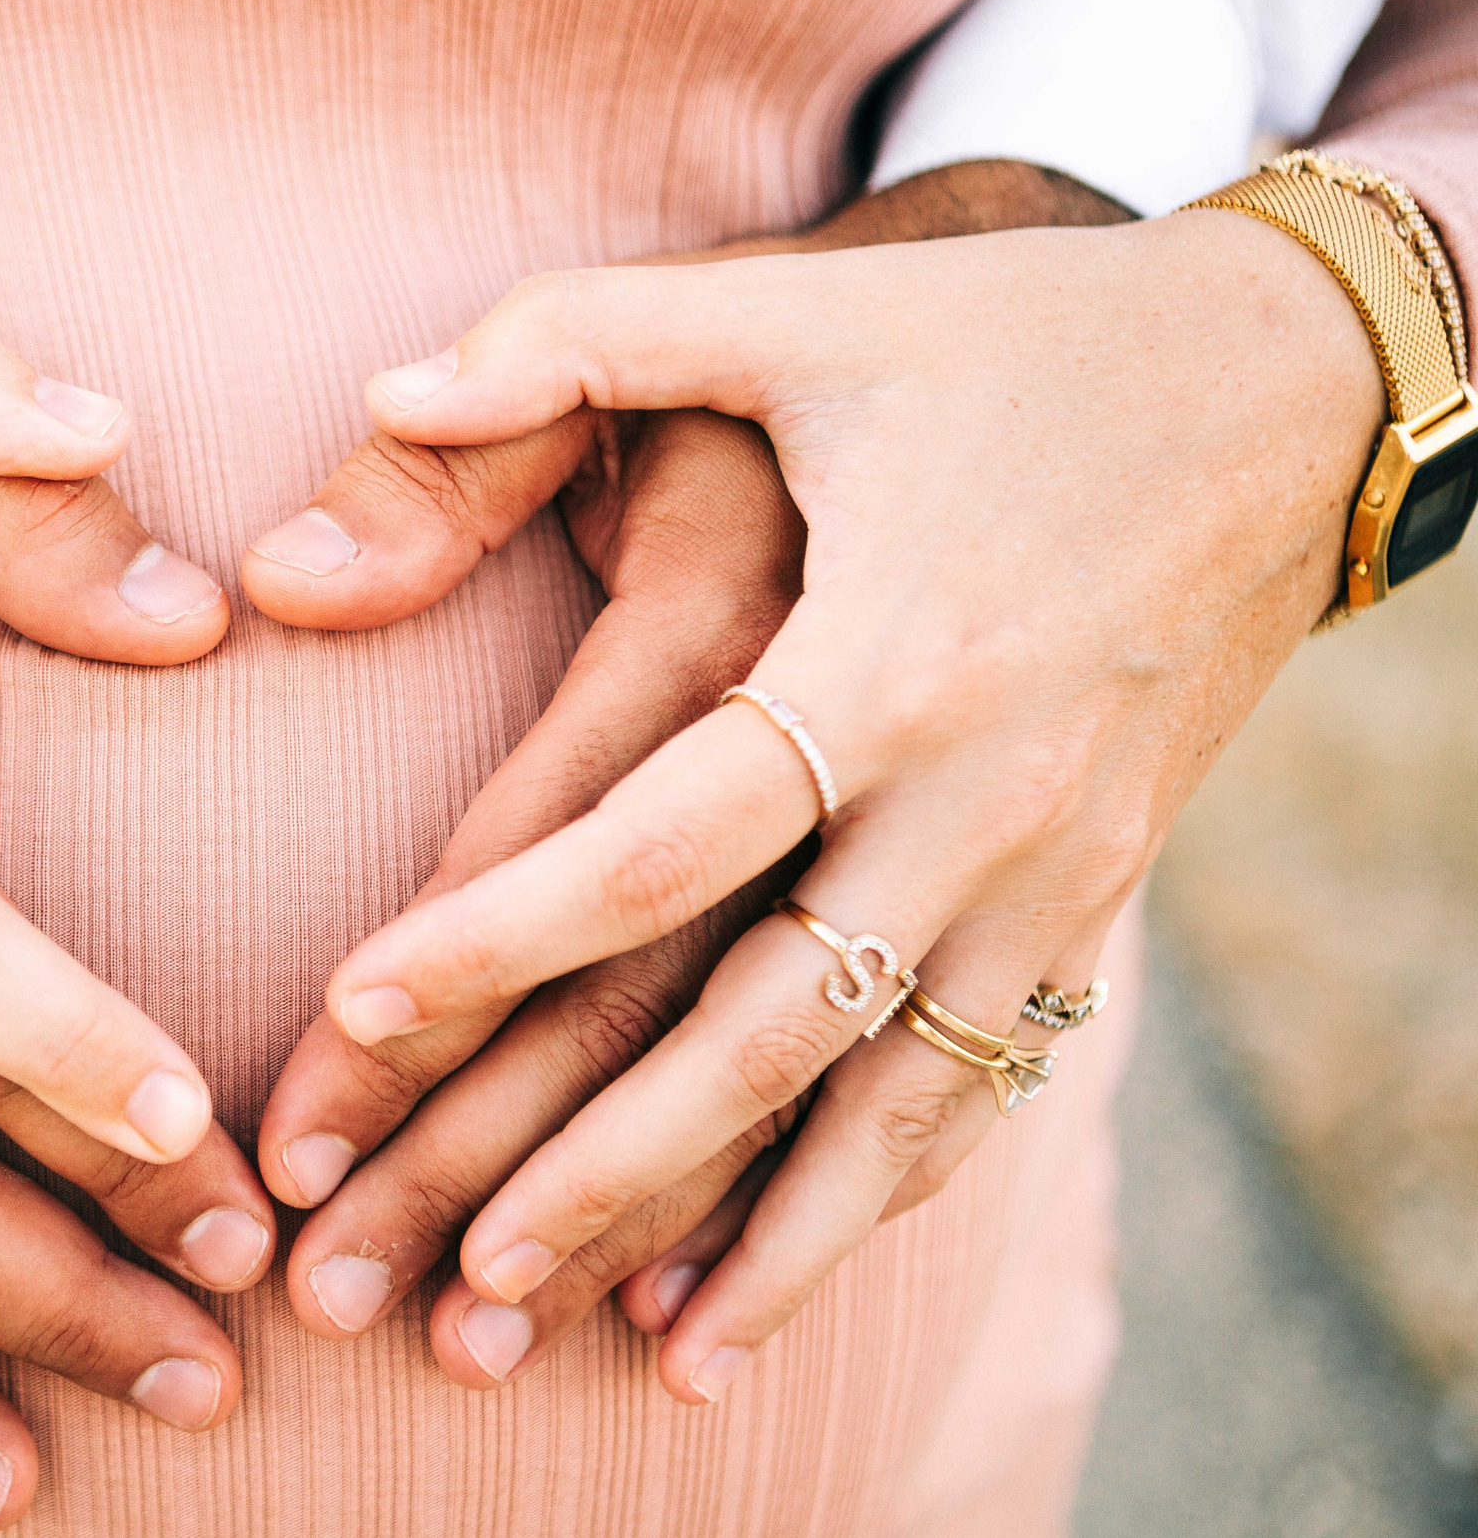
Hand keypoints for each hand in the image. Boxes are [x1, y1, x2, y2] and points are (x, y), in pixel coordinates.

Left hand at [303, 189, 1378, 1400]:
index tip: (353, 1012)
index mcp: (881, 649)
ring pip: (865, 1105)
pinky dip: (858, 1208)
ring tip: (560, 1334)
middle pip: (748, 1025)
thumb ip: (574, 335)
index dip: (499, 932)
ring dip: (714, 1236)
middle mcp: (975, 795)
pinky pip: (967, 1094)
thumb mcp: (796, 305)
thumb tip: (377, 385)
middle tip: (410, 1270)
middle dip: (572, 1157)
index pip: (656, 837)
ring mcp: (1049, 872)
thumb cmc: (1009, 337)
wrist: (1286, 388)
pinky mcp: (1091, 904)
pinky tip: (742, 1303)